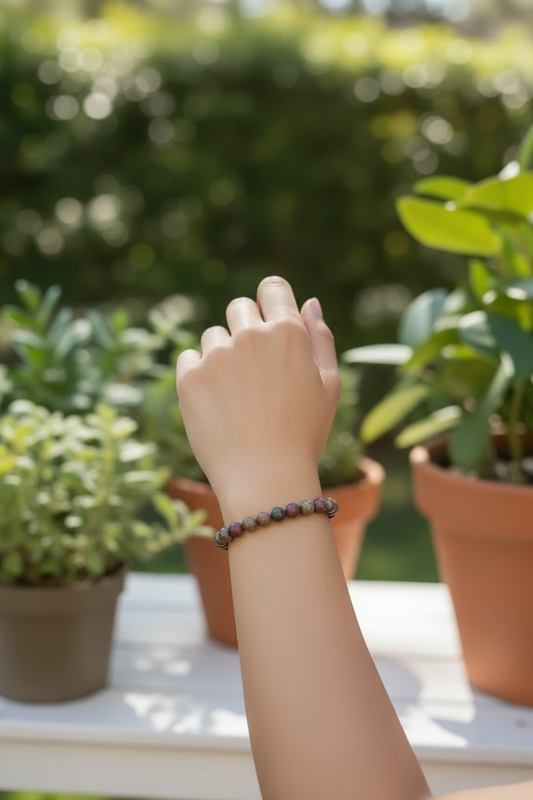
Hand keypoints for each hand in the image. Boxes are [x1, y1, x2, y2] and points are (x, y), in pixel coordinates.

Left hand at [175, 276, 340, 516]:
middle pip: (239, 307)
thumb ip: (321, 339)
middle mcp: (249, 336)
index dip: (271, 301)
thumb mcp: (329, 387)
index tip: (269, 321)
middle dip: (245, 328)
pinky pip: (188, 358)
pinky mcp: (189, 378)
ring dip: (222, 355)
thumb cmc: (304, 435)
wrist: (266, 480)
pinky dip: (199, 374)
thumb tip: (309, 303)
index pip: (272, 288)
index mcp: (287, 333)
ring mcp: (216, 356)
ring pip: (213, 336)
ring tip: (237, 396)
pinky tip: (216, 403)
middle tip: (254, 371)